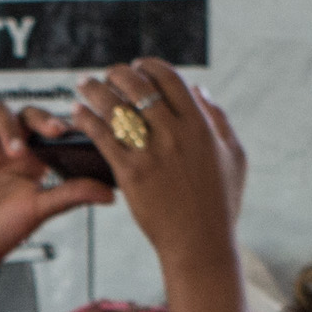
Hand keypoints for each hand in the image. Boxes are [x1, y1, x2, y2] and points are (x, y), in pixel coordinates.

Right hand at [0, 101, 111, 273]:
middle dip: (36, 118)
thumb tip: (111, 195)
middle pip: (24, 112)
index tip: (64, 131)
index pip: (46, 126)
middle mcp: (8, 145)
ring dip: (8, 128)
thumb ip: (73, 195)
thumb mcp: (41, 210)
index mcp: (32, 157)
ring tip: (12, 152)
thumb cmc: (3, 231)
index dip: (55, 122)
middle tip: (47, 133)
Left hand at [77, 60, 246, 280]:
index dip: (149, 66)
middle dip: (118, 73)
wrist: (200, 244)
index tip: (137, 67)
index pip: (170, 79)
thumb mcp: (234, 156)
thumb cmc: (219, 203)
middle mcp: (175, 134)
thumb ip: (218, 119)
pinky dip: (87, 119)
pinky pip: (102, 137)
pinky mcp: (130, 174)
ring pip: (116, 107)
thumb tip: (200, 90)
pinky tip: (77, 113)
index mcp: (200, 125)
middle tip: (107, 75)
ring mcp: (152, 154)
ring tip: (83, 85)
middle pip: (139, 87)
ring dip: (95, 90)